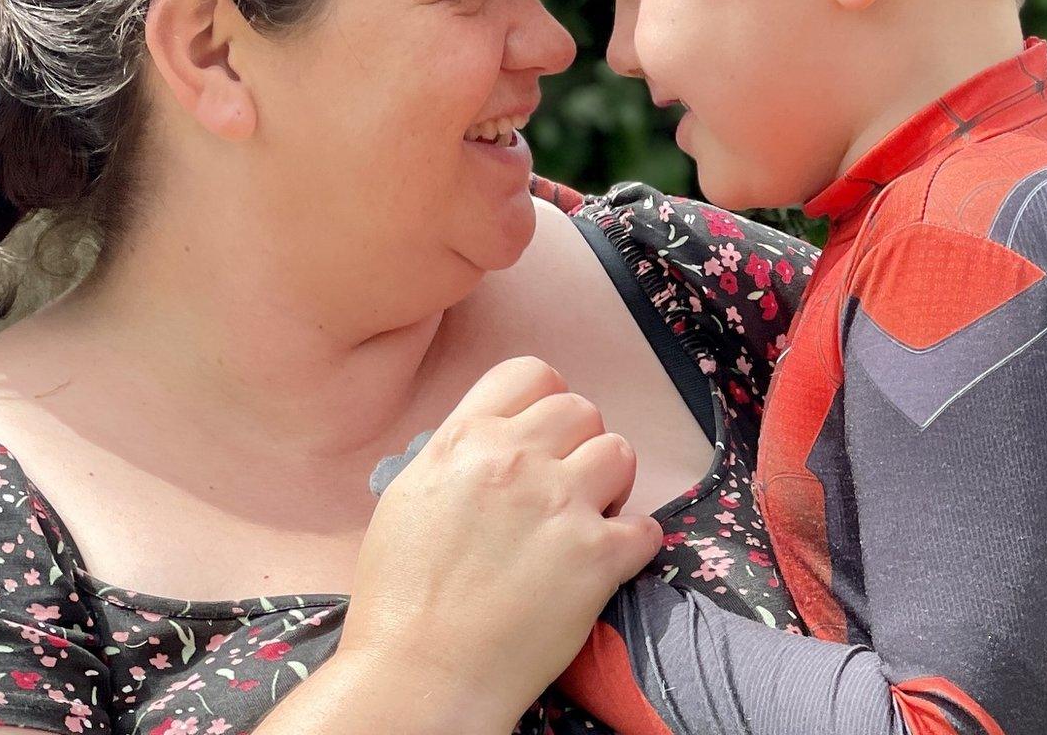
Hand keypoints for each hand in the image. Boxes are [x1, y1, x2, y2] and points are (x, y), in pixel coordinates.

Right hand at [338, 356, 663, 728]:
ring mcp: (561, 505)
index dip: (544, 402)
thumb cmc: (400, 599)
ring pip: (621, 453)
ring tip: (586, 521)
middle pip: (583, 409)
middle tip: (564, 489)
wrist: (420, 673)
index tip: (543, 437)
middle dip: (579, 445)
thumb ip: (456, 455)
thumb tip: (492, 440)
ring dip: (611, 486)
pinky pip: (647, 527)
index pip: (531, 373)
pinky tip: (606, 563)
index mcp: (464, 439)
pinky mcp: (597, 556)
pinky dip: (633, 545)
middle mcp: (515, 459)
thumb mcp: (409, 497)